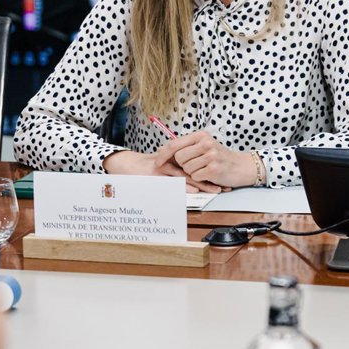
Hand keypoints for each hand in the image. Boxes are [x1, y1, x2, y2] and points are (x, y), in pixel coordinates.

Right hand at [103, 149, 220, 192]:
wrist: (124, 163)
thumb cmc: (142, 167)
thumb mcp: (161, 166)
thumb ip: (175, 170)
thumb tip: (191, 180)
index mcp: (175, 159)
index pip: (197, 165)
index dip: (210, 173)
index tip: (223, 181)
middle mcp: (172, 161)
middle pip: (196, 170)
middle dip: (211, 179)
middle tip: (225, 186)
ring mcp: (164, 167)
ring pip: (187, 175)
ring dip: (202, 183)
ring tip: (215, 189)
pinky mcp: (156, 173)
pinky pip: (172, 180)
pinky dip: (184, 185)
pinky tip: (194, 189)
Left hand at [156, 130, 256, 188]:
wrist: (241, 166)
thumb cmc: (219, 157)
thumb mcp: (203, 146)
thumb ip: (184, 146)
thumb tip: (161, 149)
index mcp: (200, 135)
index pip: (175, 143)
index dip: (164, 154)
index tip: (157, 162)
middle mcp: (206, 143)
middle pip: (179, 157)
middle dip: (182, 165)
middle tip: (194, 165)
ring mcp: (211, 156)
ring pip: (186, 168)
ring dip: (192, 172)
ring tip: (203, 169)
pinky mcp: (214, 169)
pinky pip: (195, 177)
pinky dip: (199, 178)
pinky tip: (208, 174)